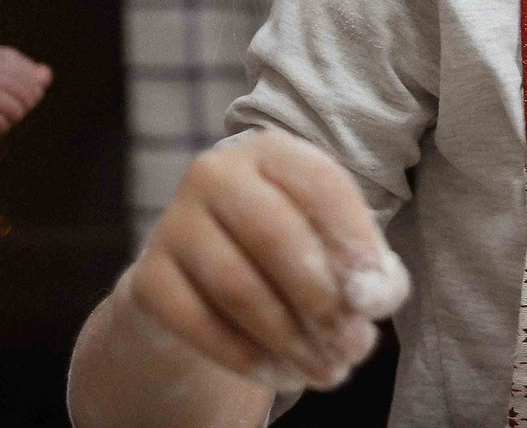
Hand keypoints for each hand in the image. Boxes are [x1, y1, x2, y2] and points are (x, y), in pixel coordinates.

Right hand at [121, 130, 409, 396]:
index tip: (377, 302)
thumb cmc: (291, 257)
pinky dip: (250, 358)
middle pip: (276, 238)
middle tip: (354, 349)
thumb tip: (373, 300)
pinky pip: (201, 324)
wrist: (203, 285)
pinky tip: (283, 375)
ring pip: (238, 288)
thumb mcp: (337, 250)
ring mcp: (174, 223)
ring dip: (291, 339)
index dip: (356, 244)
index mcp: (272, 150)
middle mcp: (215, 173)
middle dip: (322, 302)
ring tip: (328, 371)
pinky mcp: (148, 278)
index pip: (323, 187)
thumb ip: (372, 273)